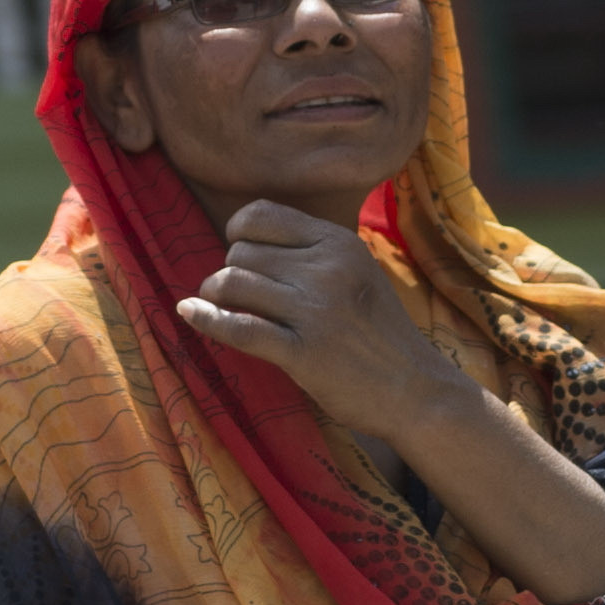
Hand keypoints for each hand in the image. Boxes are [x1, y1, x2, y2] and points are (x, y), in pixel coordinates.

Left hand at [176, 200, 471, 446]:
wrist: (416, 389)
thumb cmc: (378, 334)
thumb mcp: (356, 274)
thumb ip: (311, 255)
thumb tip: (241, 245)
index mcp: (339, 243)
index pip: (262, 215)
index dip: (238, 232)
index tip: (239, 254)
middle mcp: (326, 268)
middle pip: (241, 253)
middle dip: (229, 273)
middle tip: (240, 298)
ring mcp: (315, 310)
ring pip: (232, 283)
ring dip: (215, 297)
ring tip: (222, 310)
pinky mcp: (303, 352)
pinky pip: (238, 328)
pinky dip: (206, 320)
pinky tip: (188, 314)